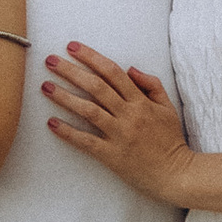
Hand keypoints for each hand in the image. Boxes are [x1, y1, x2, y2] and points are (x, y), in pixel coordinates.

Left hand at [40, 41, 191, 200]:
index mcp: (141, 102)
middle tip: (51, 60)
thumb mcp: (168, 108)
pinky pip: (86, 141)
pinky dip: (68, 132)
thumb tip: (131, 69)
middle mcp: (128, 115)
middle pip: (96, 87)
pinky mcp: (111, 155)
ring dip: (65, 97)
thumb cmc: (171, 141)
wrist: (176, 174)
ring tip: (46, 86)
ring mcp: (119, 135)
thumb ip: (151, 85)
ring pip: (88, 111)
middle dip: (71, 71)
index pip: (113, 72)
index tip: (73, 47)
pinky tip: (52, 123)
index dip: (91, 57)